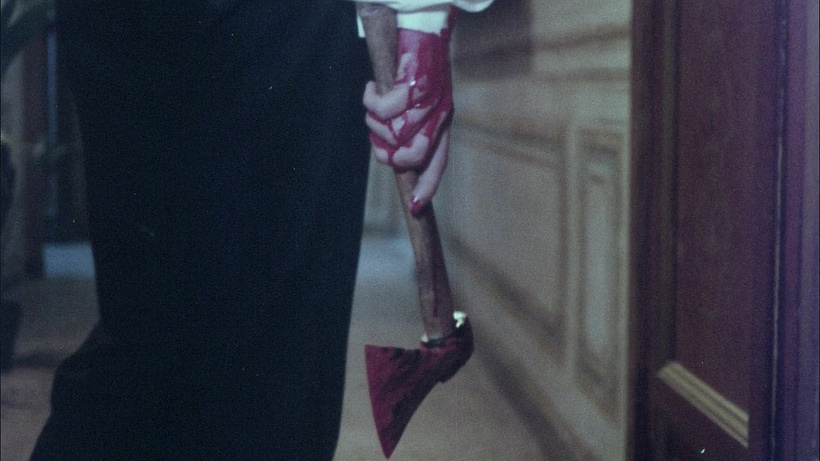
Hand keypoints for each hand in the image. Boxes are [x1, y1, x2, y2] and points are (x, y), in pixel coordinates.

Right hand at [363, 17, 454, 214]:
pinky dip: (370, 99)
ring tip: (375, 101)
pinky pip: (383, 108)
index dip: (427, 185)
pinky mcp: (413, 85)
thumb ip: (408, 127)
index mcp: (442, 122)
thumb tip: (391, 153)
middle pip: (411, 156)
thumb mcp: (416, 101)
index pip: (437, 162)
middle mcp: (439, 115)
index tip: (415, 205)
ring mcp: (427, 102)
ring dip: (375, 121)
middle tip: (377, 134)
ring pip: (393, 132)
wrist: (421, 27)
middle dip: (387, 152)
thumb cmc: (415, 64)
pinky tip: (372, 86)